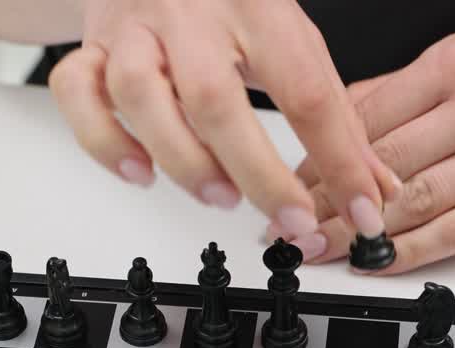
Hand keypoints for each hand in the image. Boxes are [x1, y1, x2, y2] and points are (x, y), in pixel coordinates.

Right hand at [48, 0, 395, 240]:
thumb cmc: (231, 4)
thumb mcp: (293, 42)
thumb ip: (335, 117)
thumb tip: (376, 188)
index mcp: (257, 8)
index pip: (305, 90)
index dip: (339, 159)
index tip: (364, 210)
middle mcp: (190, 14)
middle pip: (215, 99)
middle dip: (257, 172)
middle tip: (291, 220)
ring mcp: (134, 29)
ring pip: (139, 95)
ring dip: (182, 159)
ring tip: (220, 196)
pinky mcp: (91, 47)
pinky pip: (78, 94)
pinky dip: (104, 142)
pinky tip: (139, 173)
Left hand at [292, 32, 454, 273]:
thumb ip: (400, 99)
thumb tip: (327, 141)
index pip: (367, 115)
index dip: (317, 158)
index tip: (285, 186)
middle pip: (384, 161)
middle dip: (325, 201)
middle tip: (288, 230)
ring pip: (416, 200)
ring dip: (358, 233)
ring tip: (320, 251)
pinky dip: (410, 252)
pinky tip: (376, 262)